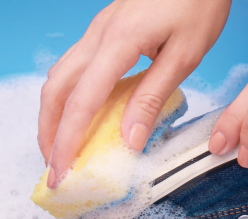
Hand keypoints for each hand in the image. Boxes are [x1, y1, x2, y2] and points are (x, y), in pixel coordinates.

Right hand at [39, 0, 231, 187]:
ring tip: (62, 146)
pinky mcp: (102, 31)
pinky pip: (72, 69)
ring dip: (53, 116)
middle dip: (48, 132)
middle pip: (55, 90)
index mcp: (118, 42)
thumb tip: (128, 140)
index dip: (67, 142)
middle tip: (55, 166)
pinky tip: (79, 115)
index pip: (81, 102)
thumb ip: (152, 97)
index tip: (61, 173)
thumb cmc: (199, 2)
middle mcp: (96, 36)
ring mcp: (95, 32)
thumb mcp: (184, 55)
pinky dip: (66, 98)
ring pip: (57, 78)